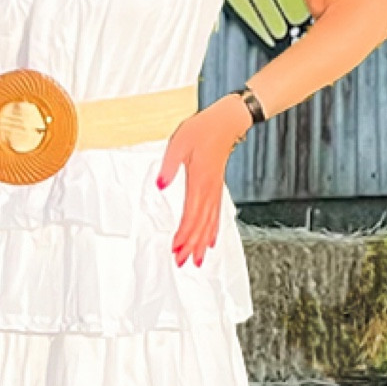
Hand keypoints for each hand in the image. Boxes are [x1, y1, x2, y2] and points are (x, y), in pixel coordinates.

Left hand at [157, 97, 252, 267]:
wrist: (226, 122)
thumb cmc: (202, 130)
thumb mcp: (179, 143)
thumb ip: (169, 167)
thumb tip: (160, 185)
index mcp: (199, 181)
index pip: (191, 215)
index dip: (184, 235)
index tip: (176, 249)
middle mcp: (209, 190)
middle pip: (201, 225)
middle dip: (192, 246)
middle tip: (183, 262)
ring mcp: (215, 190)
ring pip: (210, 223)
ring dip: (202, 243)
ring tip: (197, 260)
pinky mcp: (217, 187)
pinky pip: (216, 214)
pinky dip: (213, 230)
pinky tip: (210, 241)